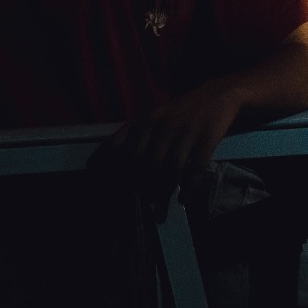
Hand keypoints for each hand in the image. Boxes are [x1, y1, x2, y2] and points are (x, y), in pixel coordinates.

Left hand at [101, 83, 241, 218]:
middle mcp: (162, 126)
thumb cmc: (175, 114)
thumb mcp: (148, 118)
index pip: (121, 148)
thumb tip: (92, 165)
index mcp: (144, 121)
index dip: (114, 172)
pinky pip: (196, 168)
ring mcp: (185, 132)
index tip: (112, 192)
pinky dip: (189, 188)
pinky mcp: (207, 138)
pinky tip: (183, 199)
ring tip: (159, 212)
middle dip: (142, 189)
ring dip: (164, 195)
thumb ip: (125, 138)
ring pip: (171, 170)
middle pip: (146, 164)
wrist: (215, 95)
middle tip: (142, 205)